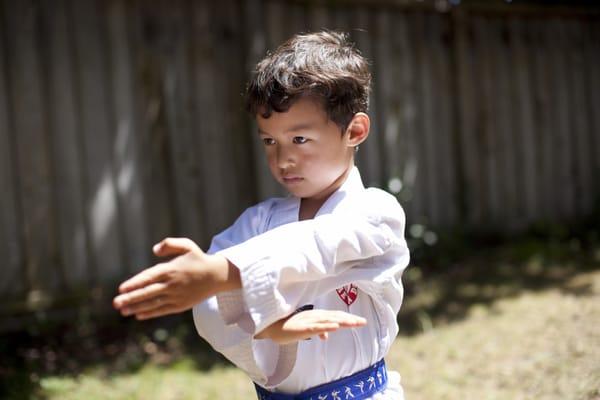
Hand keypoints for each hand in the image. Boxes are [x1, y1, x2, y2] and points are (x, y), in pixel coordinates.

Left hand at [112, 238, 239, 319]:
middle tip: (115, 303)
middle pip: (148, 292)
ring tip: (123, 311)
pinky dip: (150, 313)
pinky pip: (162, 310)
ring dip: (137, 307)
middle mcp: (172, 284)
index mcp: (171, 269)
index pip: (149, 277)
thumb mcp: (187, 245)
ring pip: (153, 303)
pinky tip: (138, 315)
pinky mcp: (181, 305)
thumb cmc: (198, 258)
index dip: (135, 283)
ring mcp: (176, 296)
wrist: (217, 275)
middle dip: (130, 298)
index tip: (121, 288)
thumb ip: (169, 244)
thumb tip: (154, 249)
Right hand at [254, 309, 366, 344]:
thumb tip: (326, 337)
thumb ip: (318, 330)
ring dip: (341, 321)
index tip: (361, 321)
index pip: (336, 316)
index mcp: (316, 316)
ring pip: (328, 320)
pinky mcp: (301, 328)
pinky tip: (335, 327)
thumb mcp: (306, 329)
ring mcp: (308, 321)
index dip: (348, 318)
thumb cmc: (289, 326)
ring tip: (354, 323)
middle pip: (335, 316)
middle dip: (350, 319)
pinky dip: (325, 327)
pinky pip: (315, 327)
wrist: (271, 327)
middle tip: (363, 322)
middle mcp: (314, 316)